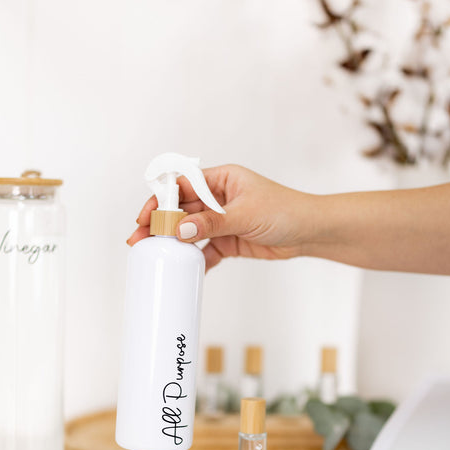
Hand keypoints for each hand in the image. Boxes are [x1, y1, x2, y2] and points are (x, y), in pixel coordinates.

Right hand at [128, 164, 310, 270]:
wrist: (310, 232)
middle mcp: (218, 198)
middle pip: (180, 209)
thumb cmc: (285, 211)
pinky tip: (183, 270)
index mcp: (221, 179)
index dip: (160, 200)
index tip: (146, 216)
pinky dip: (195, 260)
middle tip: (139, 239)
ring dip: (172, 242)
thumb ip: (211, 223)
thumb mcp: (244, 215)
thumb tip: (181, 230)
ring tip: (153, 255)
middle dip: (159, 224)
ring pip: (190, 230)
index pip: (181, 185)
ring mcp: (222, 220)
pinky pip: (205, 250)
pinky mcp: (229, 241)